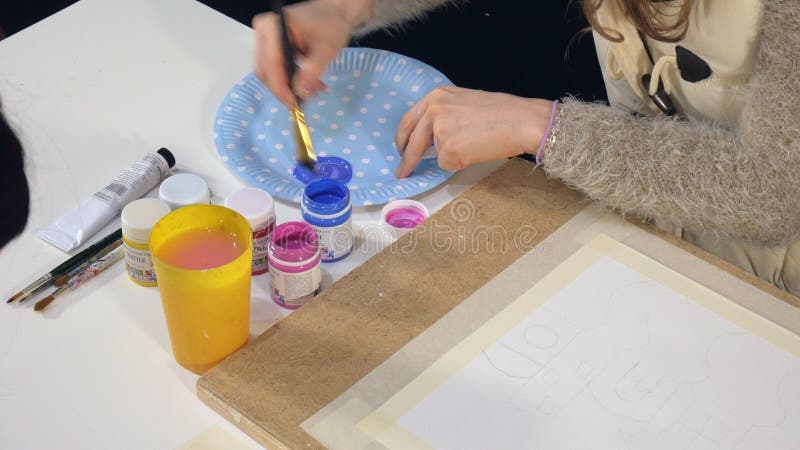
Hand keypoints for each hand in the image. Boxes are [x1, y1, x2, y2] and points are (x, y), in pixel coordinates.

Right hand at [253, 0, 370, 108]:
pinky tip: (310, 83)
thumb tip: (299, 93)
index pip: (271, 64)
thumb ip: (312, 72)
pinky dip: (291, 80)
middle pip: (266, 72)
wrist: (334, 13)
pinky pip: (276, 70)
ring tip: (313, 90)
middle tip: (304, 101)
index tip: (294, 105)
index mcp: (273, 28)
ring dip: (290, 87)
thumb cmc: (331, 25)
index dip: (281, 88)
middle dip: (285, 90)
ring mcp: (265, 41)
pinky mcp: (271, 48)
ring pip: (271, 74)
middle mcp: (263, 33)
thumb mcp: (326, 50)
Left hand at [394, 86, 554, 177]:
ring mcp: (439, 130)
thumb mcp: (464, 102)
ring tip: (475, 145)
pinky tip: (477, 151)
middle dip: (405, 159)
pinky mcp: (448, 149)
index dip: (402, 137)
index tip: (400, 148)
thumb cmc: (502, 113)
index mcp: (436, 96)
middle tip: (402, 170)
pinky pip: (447, 164)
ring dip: (450, 156)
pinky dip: (460, 163)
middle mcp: (433, 110)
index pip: (409, 120)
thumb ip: (444, 115)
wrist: (522, 121)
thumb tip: (432, 138)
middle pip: (410, 140)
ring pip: (434, 154)